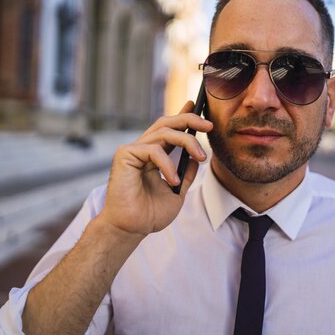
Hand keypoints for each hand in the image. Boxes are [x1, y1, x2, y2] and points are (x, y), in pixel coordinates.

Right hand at [97, 101, 212, 235]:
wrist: (132, 229)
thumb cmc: (149, 214)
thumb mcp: (177, 193)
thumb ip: (186, 175)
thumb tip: (197, 159)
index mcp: (154, 155)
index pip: (169, 129)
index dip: (183, 115)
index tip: (198, 106)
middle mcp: (143, 149)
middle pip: (167, 123)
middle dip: (190, 119)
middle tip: (209, 125)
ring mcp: (133, 150)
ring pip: (165, 132)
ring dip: (188, 141)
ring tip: (201, 157)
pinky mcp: (125, 155)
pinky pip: (153, 151)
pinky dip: (168, 165)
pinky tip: (173, 182)